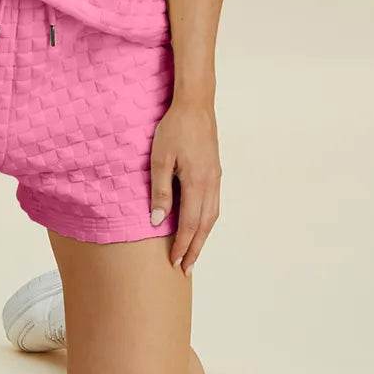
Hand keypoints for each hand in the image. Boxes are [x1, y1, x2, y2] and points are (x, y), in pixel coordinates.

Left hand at [149, 99, 220, 274]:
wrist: (196, 105)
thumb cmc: (174, 129)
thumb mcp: (160, 159)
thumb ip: (160, 191)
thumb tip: (158, 221)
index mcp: (196, 182)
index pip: (190, 224)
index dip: (182, 245)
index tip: (174, 262)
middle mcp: (211, 184)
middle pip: (205, 225)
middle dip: (195, 249)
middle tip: (185, 269)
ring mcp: (216, 178)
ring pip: (212, 216)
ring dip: (203, 238)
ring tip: (193, 253)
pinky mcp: (216, 172)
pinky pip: (214, 204)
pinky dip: (207, 221)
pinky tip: (200, 225)